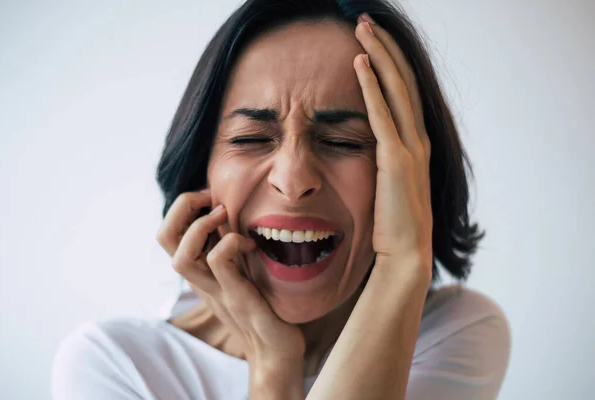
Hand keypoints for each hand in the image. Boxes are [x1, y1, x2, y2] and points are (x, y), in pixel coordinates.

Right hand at [156, 189, 305, 365]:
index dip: (182, 207)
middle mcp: (202, 280)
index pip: (169, 234)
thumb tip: (237, 218)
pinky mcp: (237, 298)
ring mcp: (217, 291)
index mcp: (201, 271)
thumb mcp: (244, 271)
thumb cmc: (266, 308)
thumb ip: (233, 250)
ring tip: (224, 213)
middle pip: (163, 239)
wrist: (277, 352)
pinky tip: (251, 244)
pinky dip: (230, 242)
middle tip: (211, 196)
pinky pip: (217, 263)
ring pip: (180, 258)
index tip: (211, 195)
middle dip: (181, 207)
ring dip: (199, 226)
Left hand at [354, 14, 432, 278]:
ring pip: (396, 90)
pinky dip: (373, 88)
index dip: (390, 62)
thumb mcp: (388, 185)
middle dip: (385, 47)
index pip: (403, 92)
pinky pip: (383, 116)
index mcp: (415, 145)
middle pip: (403, 81)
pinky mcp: (396, 162)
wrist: (405, 256)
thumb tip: (366, 148)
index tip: (371, 41)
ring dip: (379, 55)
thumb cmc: (391, 226)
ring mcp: (410, 149)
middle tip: (365, 20)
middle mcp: (418, 140)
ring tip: (362, 27)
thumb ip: (383, 161)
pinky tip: (361, 64)